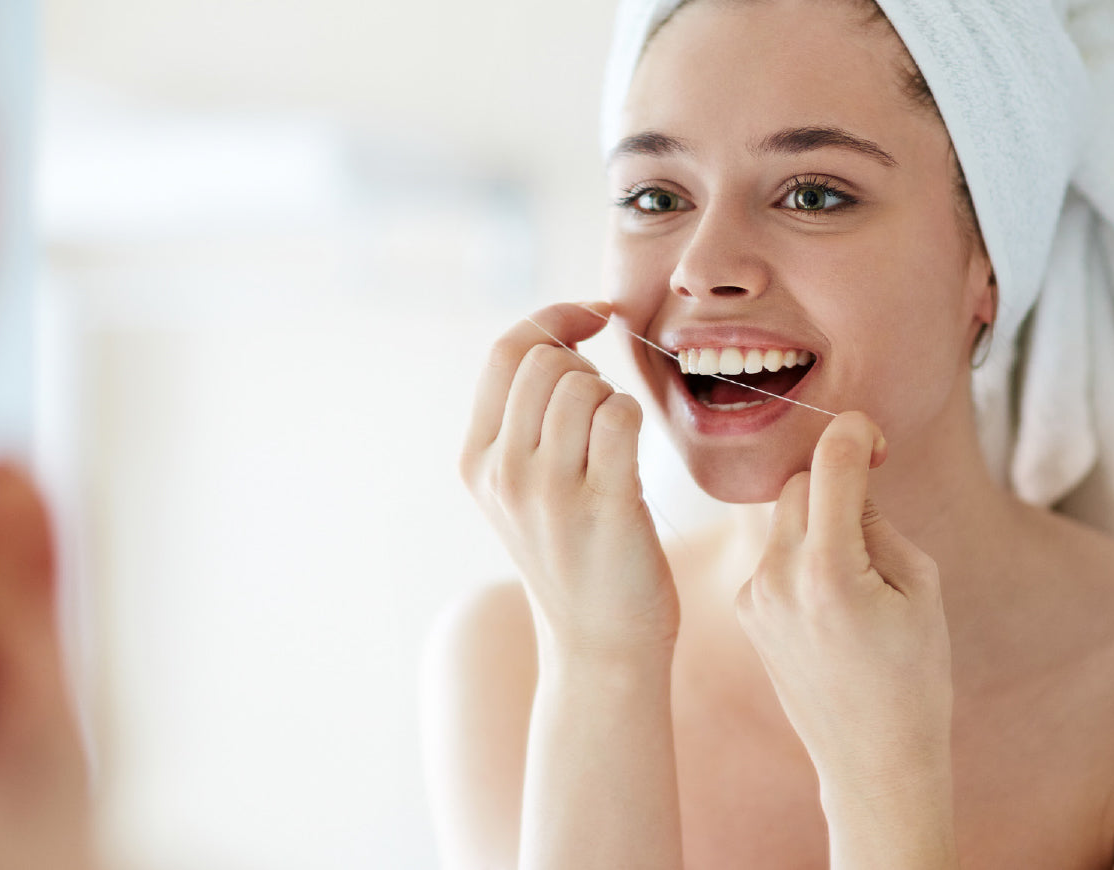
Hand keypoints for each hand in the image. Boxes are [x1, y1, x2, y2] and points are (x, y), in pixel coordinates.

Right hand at [460, 302, 677, 660]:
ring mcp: (547, 492)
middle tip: (604, 411)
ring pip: (584, 384)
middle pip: (546, 361)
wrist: (600, 646)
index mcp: (477, 460)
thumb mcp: (523, 490)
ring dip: (614, 398)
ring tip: (617, 444)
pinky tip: (636, 455)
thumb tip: (560, 340)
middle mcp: (502, 473)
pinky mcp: (600, 507)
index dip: (555, 316)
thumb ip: (525, 422)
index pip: (505, 350)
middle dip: (588, 367)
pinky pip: (620, 417)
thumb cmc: (577, 557)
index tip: (595, 314)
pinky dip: (636, 419)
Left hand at [735, 413, 955, 865]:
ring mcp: (754, 595)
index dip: (853, 432)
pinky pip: (774, 554)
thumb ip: (880, 522)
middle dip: (835, 483)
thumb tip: (850, 481)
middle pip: (797, 484)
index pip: (829, 462)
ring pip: (782, 517)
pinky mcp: (746, 609)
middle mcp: (778, 578)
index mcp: (829, 571)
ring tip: (857, 573)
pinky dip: (802, 555)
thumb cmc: (913, 676)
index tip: (874, 437)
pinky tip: (832, 603)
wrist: (872, 760)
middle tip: (873, 505)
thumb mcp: (922, 588)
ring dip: (818, 520)